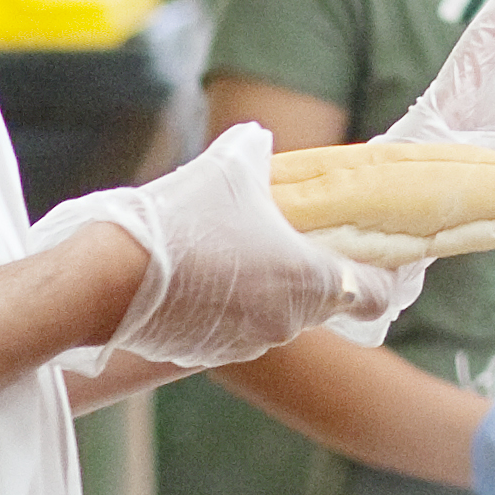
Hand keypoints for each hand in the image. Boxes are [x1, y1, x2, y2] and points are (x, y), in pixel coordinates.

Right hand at [106, 121, 395, 369]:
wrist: (111, 278)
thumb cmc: (183, 220)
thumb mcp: (230, 166)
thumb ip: (257, 152)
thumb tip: (259, 140)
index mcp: (311, 279)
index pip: (377, 294)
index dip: (382, 275)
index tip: (374, 256)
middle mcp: (289, 321)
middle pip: (323, 301)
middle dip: (310, 272)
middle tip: (287, 239)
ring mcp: (249, 344)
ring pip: (275, 316)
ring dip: (264, 290)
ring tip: (230, 252)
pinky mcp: (209, 354)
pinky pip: (234, 331)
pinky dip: (227, 308)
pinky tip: (198, 277)